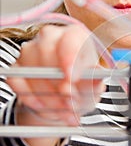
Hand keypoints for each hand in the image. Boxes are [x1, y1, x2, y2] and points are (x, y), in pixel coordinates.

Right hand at [8, 24, 103, 145]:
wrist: (68, 97)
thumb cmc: (83, 83)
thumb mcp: (94, 84)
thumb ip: (94, 82)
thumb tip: (96, 81)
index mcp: (75, 36)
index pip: (70, 39)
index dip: (69, 58)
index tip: (72, 79)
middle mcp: (50, 38)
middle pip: (46, 52)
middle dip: (58, 82)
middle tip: (71, 102)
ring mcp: (30, 51)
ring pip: (32, 69)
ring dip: (48, 95)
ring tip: (65, 109)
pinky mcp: (18, 68)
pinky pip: (18, 82)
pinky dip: (32, 98)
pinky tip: (46, 107)